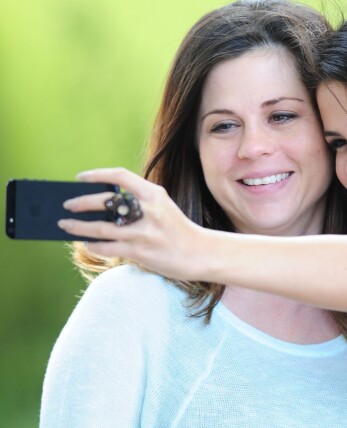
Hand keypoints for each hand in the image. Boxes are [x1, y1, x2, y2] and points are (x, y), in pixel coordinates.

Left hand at [58, 167, 207, 280]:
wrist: (199, 253)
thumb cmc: (177, 229)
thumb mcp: (163, 206)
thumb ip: (139, 201)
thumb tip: (103, 203)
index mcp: (154, 194)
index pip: (120, 176)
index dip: (97, 174)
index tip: (81, 177)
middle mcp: (148, 210)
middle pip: (106, 201)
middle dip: (81, 202)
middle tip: (67, 204)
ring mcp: (143, 232)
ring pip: (100, 228)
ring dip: (78, 227)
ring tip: (65, 225)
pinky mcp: (140, 251)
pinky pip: (107, 247)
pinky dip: (93, 245)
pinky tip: (87, 243)